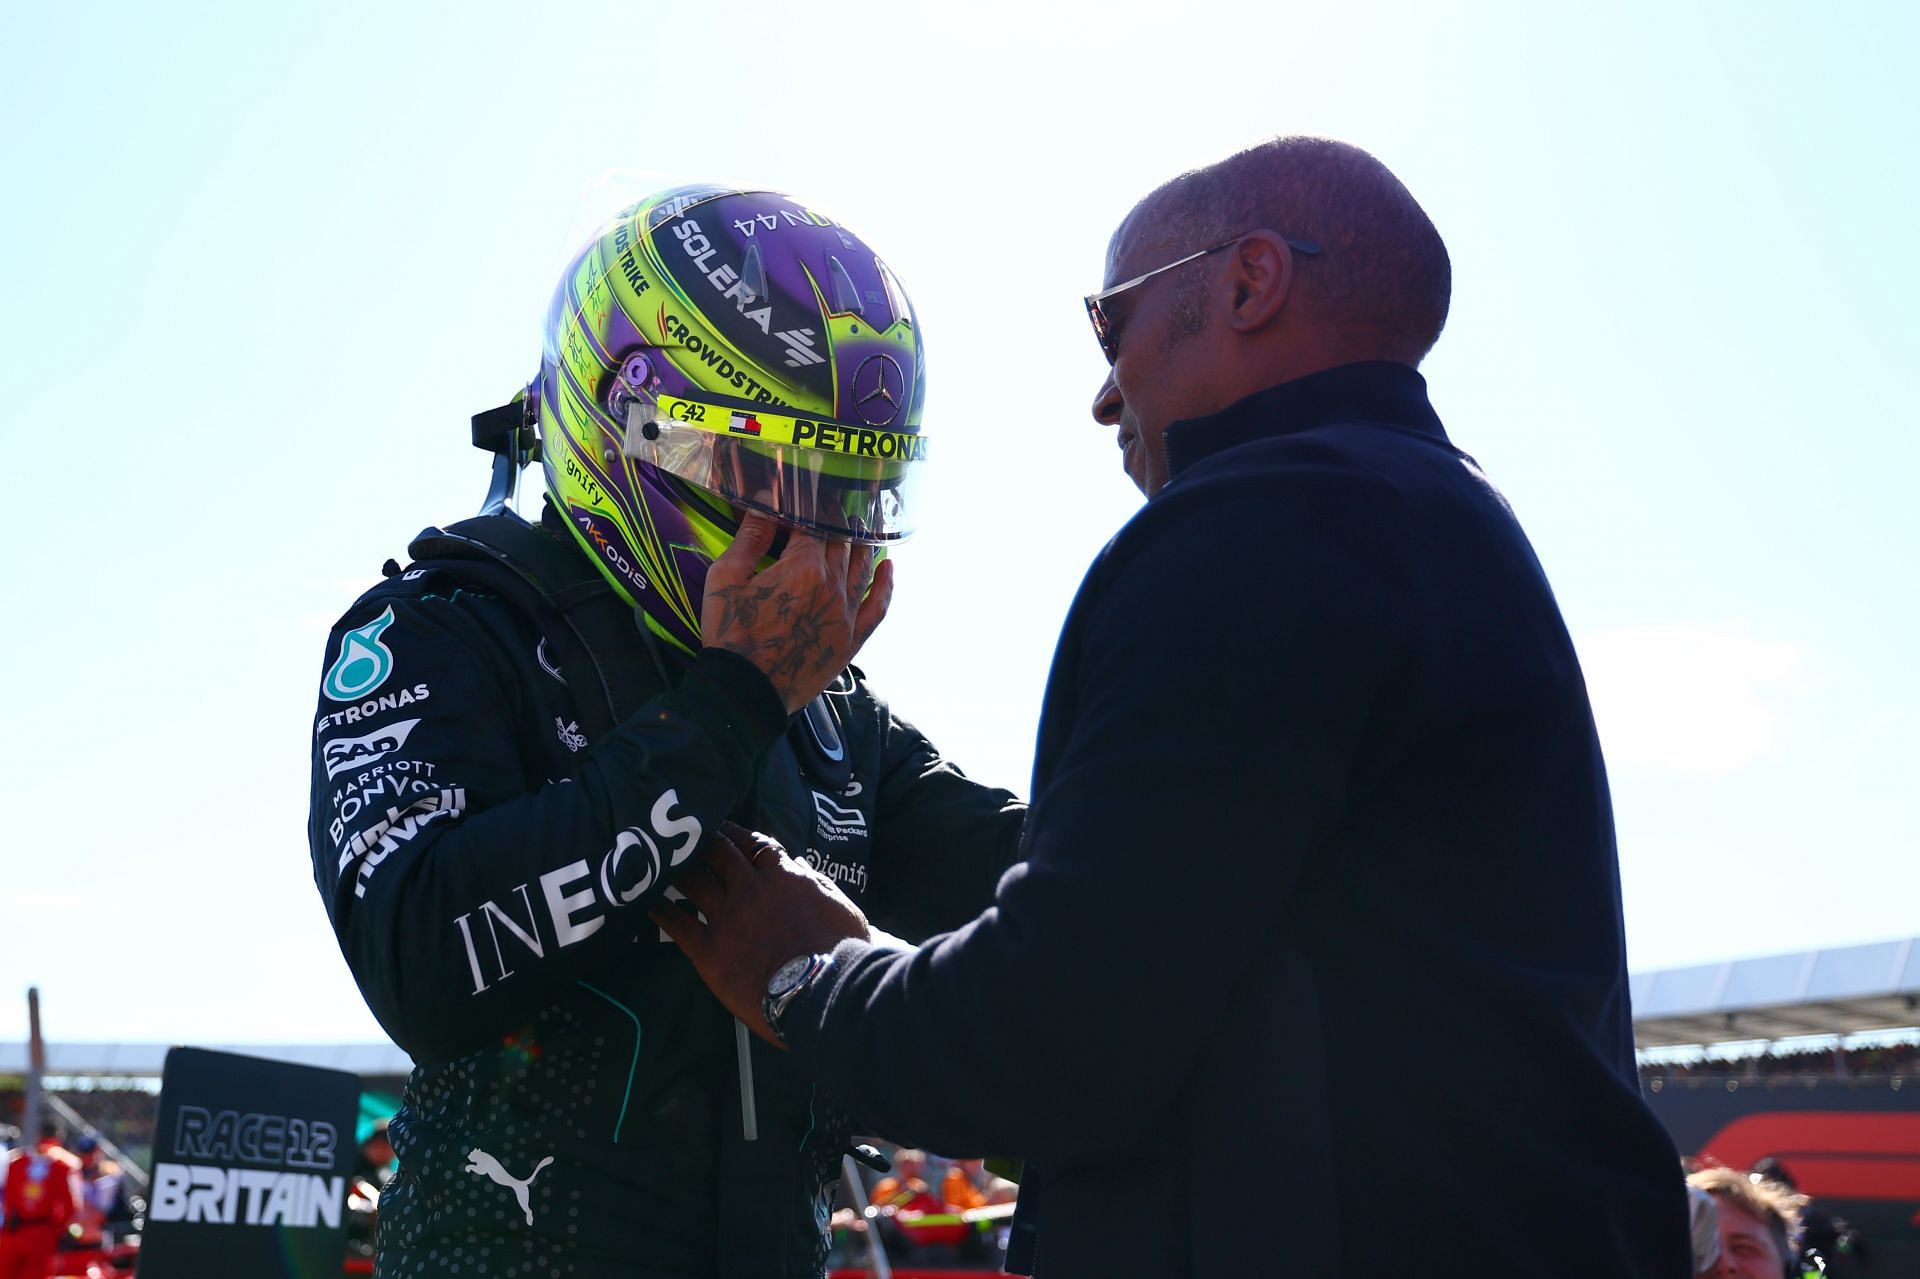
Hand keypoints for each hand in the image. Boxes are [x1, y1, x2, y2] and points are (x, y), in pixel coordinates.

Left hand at [651, 823, 870, 1045]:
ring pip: (694, 882)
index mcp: (784, 877)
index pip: (755, 845)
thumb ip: (815, 882)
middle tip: (684, 836)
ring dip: (677, 870)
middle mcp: (750, 889)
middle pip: (718, 855)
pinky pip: (678, 924)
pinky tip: (649, 904)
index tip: (722, 827)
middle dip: (702, 843)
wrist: (822, 986)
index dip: (735, 834)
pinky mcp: (709, 949)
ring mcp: (727, 917)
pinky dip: (662, 911)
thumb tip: (798, 865)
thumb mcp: (839, 904)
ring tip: (661, 862)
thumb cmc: (840, 949)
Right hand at [701, 513, 893, 712]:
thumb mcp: (726, 579)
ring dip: (861, 544)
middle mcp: (833, 585)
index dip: (811, 507)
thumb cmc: (731, 635)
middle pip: (842, 542)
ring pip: (863, 567)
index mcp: (803, 567)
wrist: (746, 690)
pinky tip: (888, 569)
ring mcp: (847, 613)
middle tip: (830, 509)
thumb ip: (750, 538)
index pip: (815, 523)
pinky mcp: (852, 638)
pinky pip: (879, 606)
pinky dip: (886, 585)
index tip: (807, 497)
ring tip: (858, 528)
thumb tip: (763, 502)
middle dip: (836, 522)